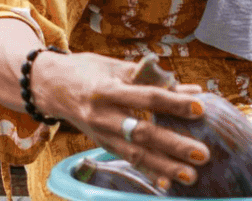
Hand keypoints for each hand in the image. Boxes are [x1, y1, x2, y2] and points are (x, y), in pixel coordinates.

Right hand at [31, 51, 210, 189]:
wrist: (48, 86)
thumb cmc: (89, 70)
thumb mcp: (118, 67)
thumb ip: (155, 79)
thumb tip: (194, 91)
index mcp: (109, 89)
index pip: (147, 97)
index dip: (173, 103)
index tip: (200, 108)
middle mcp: (103, 115)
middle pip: (142, 133)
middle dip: (173, 145)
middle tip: (202, 154)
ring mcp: (100, 134)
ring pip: (135, 154)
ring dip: (164, 167)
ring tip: (190, 175)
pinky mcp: (100, 145)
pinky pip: (127, 160)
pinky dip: (148, 172)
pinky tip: (167, 184)